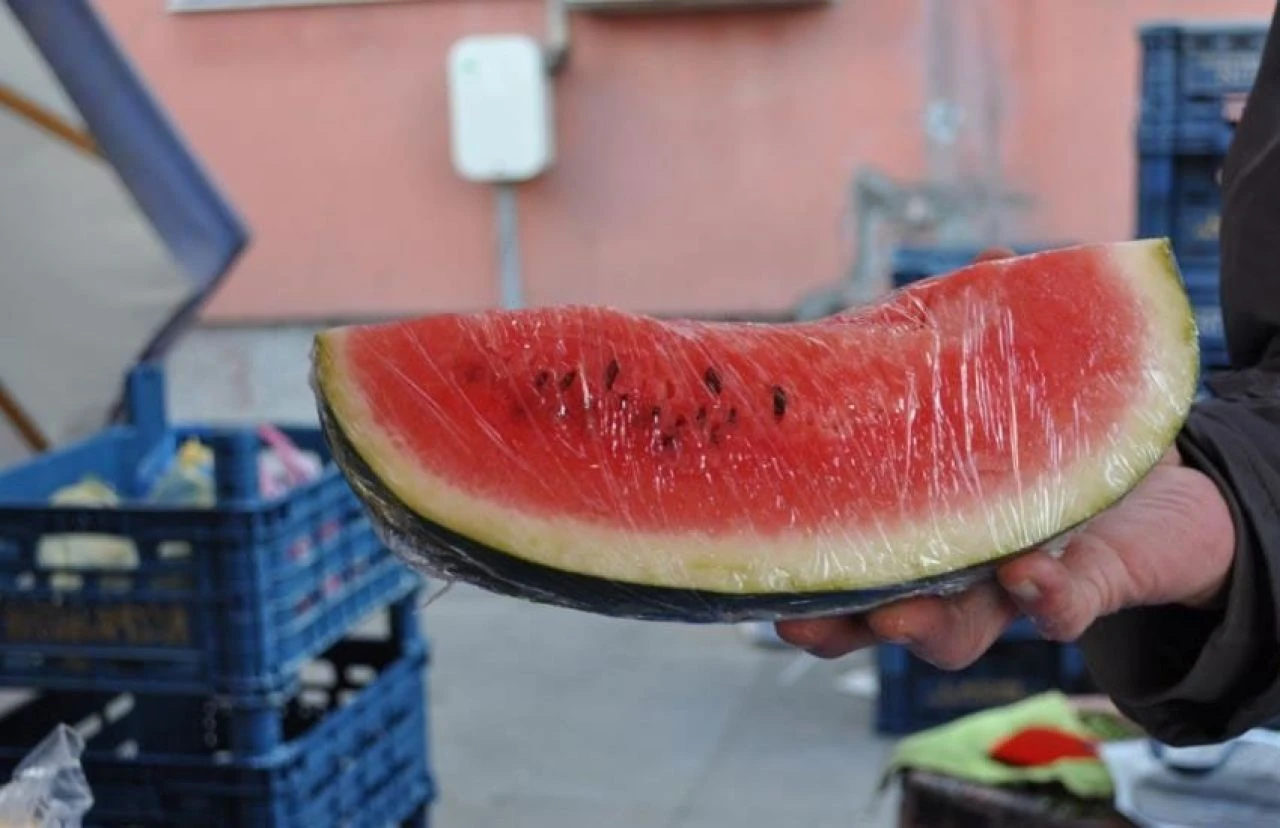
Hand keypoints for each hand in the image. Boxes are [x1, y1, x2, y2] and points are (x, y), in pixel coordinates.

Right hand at [775, 250, 1236, 668]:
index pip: (853, 560)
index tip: (757, 573)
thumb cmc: (1065, 442)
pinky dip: (1044, 598)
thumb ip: (994, 335)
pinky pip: (1061, 610)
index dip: (806, 575)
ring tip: (898, 615)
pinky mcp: (1086, 592)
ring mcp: (1013, 590)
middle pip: (882, 615)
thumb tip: (992, 258)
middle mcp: (956, 574)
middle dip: (841, 626)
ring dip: (924, 626)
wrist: (1168, 490)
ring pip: (958, 633)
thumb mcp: (1021, 387)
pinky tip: (1028, 577)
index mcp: (921, 528)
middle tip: (799, 622)